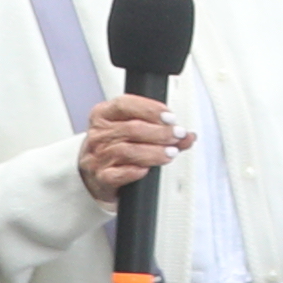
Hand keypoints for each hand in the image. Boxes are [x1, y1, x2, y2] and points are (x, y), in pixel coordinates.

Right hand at [76, 89, 187, 205]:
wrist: (94, 175)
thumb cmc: (115, 148)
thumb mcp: (133, 132)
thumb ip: (161, 130)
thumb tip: (188, 136)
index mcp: (103, 114)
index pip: (125, 104)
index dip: (150, 109)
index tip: (169, 117)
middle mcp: (98, 134)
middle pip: (131, 128)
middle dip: (160, 132)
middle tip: (177, 135)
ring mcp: (98, 156)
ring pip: (128, 150)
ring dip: (154, 152)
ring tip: (170, 153)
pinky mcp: (101, 177)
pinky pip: (119, 174)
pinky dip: (136, 171)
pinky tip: (148, 169)